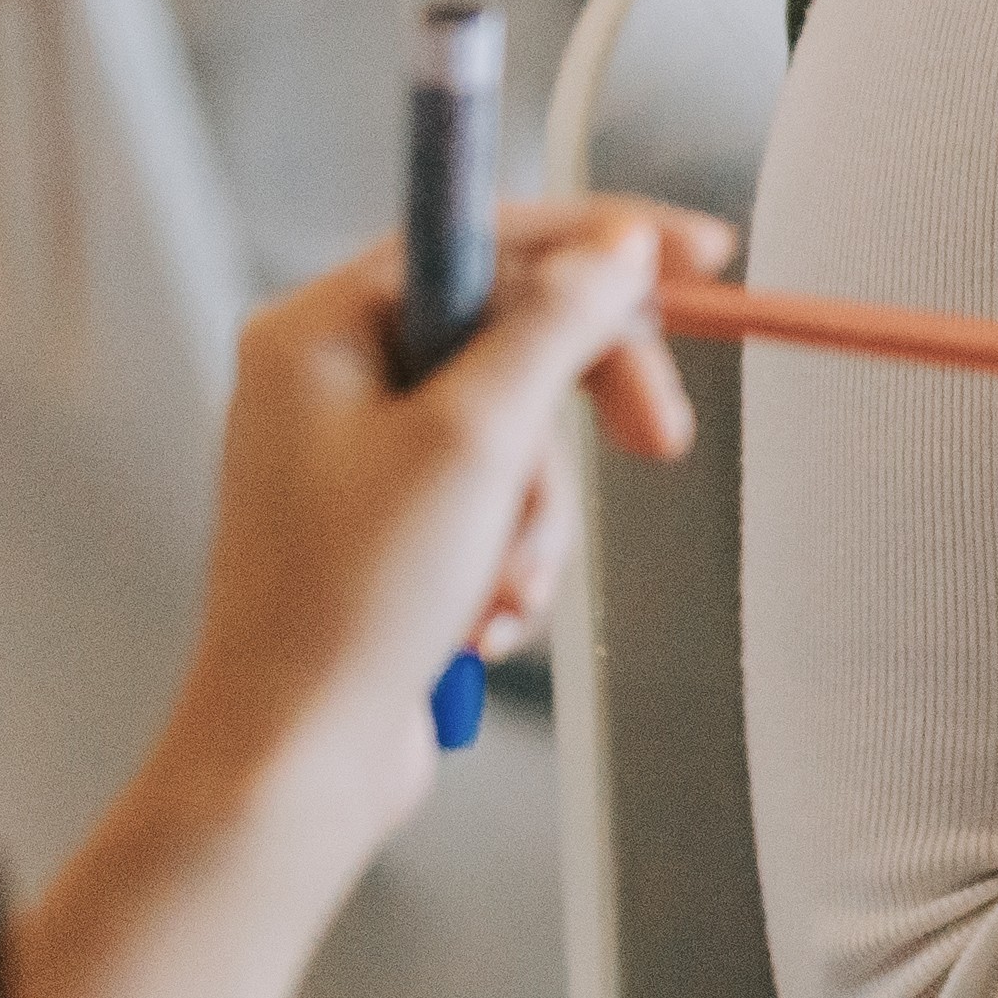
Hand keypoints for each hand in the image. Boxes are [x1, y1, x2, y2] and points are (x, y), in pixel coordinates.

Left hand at [142, 202, 715, 879]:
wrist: (295, 761)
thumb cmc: (353, 603)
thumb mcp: (476, 440)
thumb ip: (554, 325)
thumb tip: (616, 248)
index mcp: (319, 329)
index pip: (488, 235)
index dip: (604, 242)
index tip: (703, 261)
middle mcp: (329, 377)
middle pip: (514, 335)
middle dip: (585, 404)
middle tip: (661, 441)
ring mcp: (355, 456)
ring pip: (516, 433)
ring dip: (540, 514)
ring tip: (508, 584)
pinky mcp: (386, 530)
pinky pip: (494, 502)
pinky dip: (513, 557)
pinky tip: (488, 618)